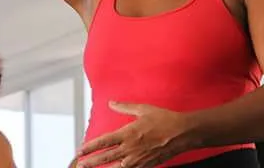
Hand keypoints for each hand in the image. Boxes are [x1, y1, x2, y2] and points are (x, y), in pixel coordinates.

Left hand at [76, 102, 190, 167]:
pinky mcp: (147, 164)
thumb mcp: (143, 109)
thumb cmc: (164, 119)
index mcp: (128, 133)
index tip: (80, 149)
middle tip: (80, 164)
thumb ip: (124, 107)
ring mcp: (139, 158)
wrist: (183, 133)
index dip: (90, 146)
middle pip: (106, 157)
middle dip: (91, 161)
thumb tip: (111, 103)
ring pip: (116, 167)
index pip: (104, 141)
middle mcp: (131, 148)